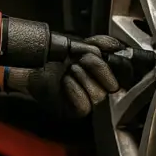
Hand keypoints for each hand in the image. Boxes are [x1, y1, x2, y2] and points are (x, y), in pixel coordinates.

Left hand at [7, 35, 126, 117]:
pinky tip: (66, 81)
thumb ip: (100, 43)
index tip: (101, 53)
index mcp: (104, 72)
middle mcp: (99, 88)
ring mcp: (88, 101)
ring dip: (83, 77)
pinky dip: (75, 90)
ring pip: (99, 96)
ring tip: (70, 69)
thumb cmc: (54, 57)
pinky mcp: (75, 112)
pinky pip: (85, 106)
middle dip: (96, 67)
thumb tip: (117, 46)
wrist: (33, 66)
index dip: (112, 65)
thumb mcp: (78, 44)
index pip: (122, 74)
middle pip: (112, 86)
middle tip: (80, 59)